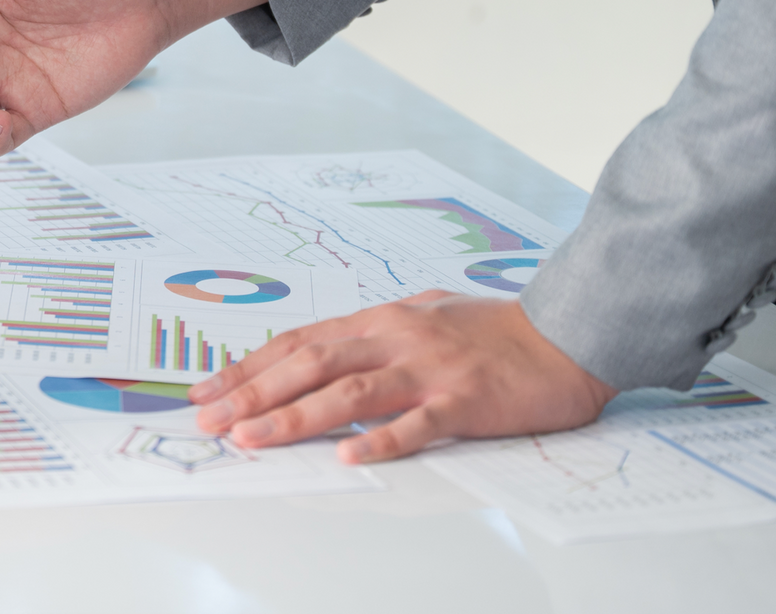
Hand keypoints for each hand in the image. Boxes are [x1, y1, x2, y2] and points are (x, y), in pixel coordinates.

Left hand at [188, 292, 617, 461]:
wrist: (568, 333)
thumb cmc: (496, 331)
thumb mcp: (425, 317)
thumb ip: (378, 335)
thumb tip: (327, 352)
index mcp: (383, 319)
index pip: (300, 341)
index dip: (249, 366)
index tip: (207, 390)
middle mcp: (397, 337)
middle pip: (310, 362)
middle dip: (253, 392)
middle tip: (209, 420)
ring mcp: (429, 368)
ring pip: (349, 391)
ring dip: (295, 415)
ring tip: (252, 439)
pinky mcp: (465, 400)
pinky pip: (417, 423)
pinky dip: (380, 440)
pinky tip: (347, 458)